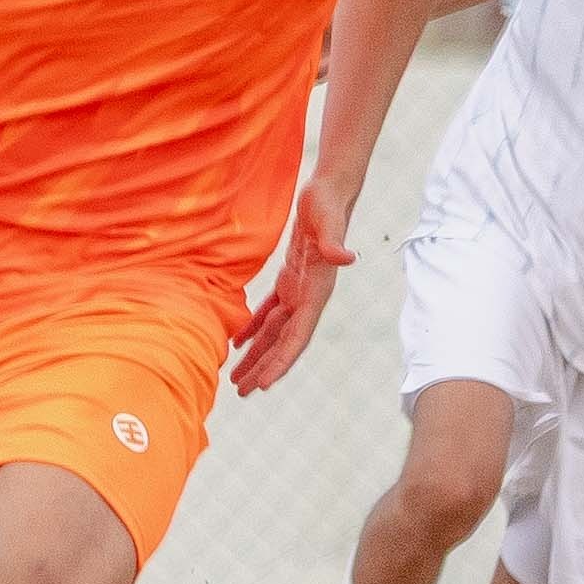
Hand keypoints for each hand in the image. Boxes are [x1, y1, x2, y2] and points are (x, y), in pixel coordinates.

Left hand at [231, 180, 353, 395]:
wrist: (330, 191)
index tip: (264, 385)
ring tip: (236, 378)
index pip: (297, 337)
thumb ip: (334, 242)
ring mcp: (300, 290)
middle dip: (264, 368)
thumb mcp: (328, 222)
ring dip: (256, 354)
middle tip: (242, 392)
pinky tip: (237, 342)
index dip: (281, 362)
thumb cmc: (328, 205)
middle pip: (284, 343)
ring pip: (275, 331)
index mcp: (317, 293)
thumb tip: (346, 258)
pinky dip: (253, 327)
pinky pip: (269, 311)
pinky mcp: (290, 279)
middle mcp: (309, 298)